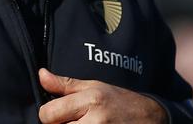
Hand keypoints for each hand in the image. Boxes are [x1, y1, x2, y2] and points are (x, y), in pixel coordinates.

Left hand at [38, 68, 167, 123]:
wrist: (152, 119)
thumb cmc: (118, 100)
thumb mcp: (93, 86)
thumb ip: (64, 85)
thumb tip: (40, 75)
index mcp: (90, 101)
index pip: (47, 115)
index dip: (48, 115)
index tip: (58, 113)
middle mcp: (96, 122)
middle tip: (73, 121)